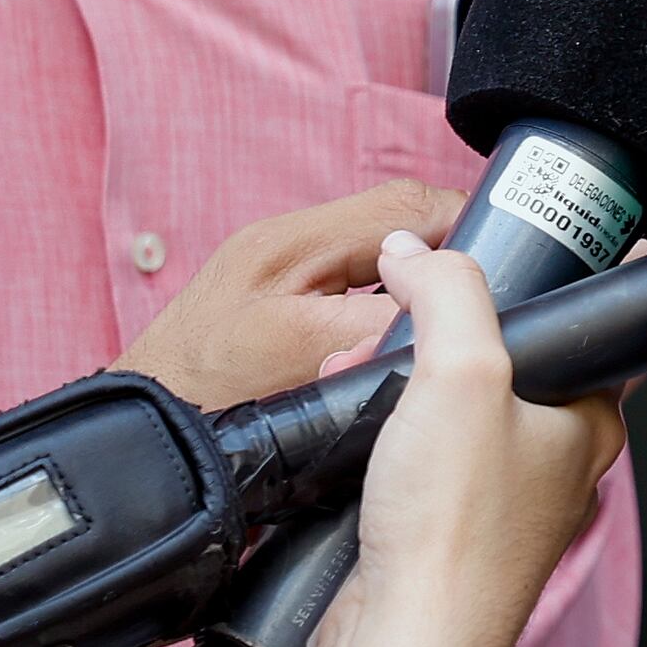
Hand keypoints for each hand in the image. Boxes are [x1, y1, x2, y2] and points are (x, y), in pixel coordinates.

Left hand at [111, 183, 456, 410]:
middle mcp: (287, 241)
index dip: (468, 228)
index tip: (507, 271)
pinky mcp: (278, 298)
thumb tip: (445, 315)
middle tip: (487, 298)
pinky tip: (402, 336)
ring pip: (382, 248)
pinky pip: (358, 277)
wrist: (139, 442)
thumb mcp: (302, 361)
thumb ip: (380, 325)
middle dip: (450, 250)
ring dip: (421, 274)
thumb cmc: (201, 401)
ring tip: (452, 319)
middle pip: (401, 218)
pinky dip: (390, 296)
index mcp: (294, 242)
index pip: (410, 204)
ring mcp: (281, 268)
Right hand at [303, 235, 627, 646]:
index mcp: (590, 422)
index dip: (526, 292)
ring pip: (450, 411)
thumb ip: (447, 293)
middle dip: (431, 337)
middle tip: (391, 330)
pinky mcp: (446, 534)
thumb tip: (417, 251)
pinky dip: (380, 436)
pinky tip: (350, 430)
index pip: (581, 330)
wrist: (400, 644)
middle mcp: (554, 463)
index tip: (478, 269)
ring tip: (355, 375)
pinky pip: (417, 461)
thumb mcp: (461, 373)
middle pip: (499, 364)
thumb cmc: (456, 533)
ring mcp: (500, 502)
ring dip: (396, 385)